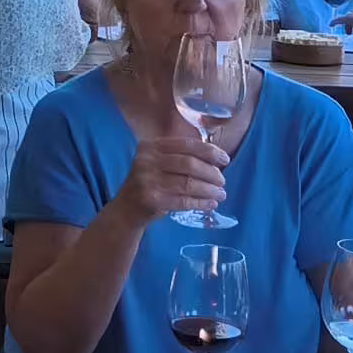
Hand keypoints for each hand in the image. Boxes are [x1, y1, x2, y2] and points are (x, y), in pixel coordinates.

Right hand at [111, 135, 228, 224]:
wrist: (126, 208)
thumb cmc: (150, 183)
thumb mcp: (158, 163)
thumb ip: (180, 155)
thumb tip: (216, 157)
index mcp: (151, 146)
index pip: (187, 144)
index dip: (210, 151)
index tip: (225, 159)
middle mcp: (146, 160)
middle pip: (189, 164)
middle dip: (212, 173)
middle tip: (222, 182)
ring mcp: (147, 180)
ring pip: (188, 183)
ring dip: (210, 190)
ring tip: (221, 194)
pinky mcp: (151, 199)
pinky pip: (183, 200)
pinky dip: (201, 203)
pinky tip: (210, 204)